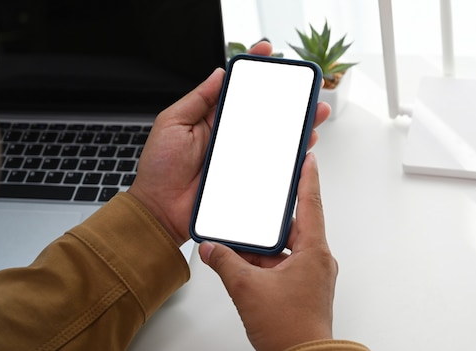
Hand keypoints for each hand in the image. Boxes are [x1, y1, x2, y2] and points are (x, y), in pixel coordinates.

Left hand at [128, 41, 330, 244]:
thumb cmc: (160, 169)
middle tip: (304, 86)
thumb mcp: (172, 123)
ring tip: (314, 114)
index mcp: (213, 118)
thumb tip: (218, 74)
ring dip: (297, 125)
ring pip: (275, 137)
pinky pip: (273, 166)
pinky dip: (291, 157)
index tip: (267, 52)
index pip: (237, 88)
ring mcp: (241, 156)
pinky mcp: (248, 177)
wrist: (161, 209)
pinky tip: (303, 147)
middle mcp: (231, 135)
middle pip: (265, 112)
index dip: (253, 69)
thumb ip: (197, 99)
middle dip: (288, 97)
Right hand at [199, 153, 336, 350]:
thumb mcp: (248, 289)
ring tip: (241, 242)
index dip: (308, 178)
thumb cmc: (291, 329)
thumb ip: (225, 263)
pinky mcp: (301, 290)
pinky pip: (282, 267)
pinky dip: (264, 264)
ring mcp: (310, 277)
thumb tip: (212, 250)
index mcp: (314, 252)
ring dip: (264, 247)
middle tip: (260, 203)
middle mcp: (316, 261)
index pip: (312, 204)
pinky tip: (243, 266)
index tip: (308, 159)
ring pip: (285, 250)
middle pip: (294, 227)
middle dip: (272, 219)